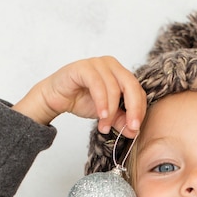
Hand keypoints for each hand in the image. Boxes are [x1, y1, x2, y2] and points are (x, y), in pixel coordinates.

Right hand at [12, 57, 146, 136]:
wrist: (57, 98)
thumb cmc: (82, 100)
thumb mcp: (107, 114)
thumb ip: (121, 121)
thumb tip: (134, 132)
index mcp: (121, 74)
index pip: (138, 91)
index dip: (140, 110)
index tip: (135, 129)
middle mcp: (112, 65)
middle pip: (131, 86)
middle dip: (134, 109)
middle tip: (131, 127)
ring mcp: (98, 64)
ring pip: (113, 88)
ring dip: (111, 111)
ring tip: (105, 126)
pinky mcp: (83, 67)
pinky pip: (97, 84)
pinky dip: (101, 101)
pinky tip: (101, 115)